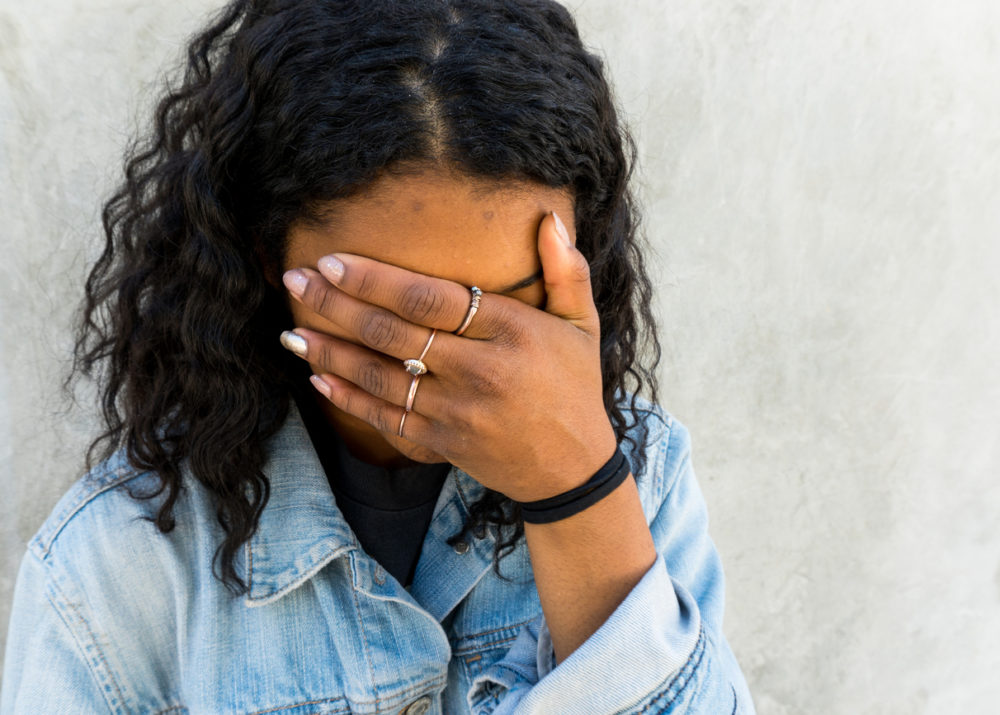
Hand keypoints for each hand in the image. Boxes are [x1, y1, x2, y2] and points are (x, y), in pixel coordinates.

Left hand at [280, 212, 616, 502]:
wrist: (572, 467)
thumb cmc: (575, 386)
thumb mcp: (583, 324)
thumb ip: (566, 271)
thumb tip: (549, 218)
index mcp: (510, 332)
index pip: (428, 299)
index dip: (375, 279)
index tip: (334, 261)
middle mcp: (479, 371)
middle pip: (392, 332)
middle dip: (337, 305)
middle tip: (297, 282)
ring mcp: (457, 411)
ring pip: (379, 376)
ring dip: (329, 352)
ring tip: (290, 332)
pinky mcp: (442, 443)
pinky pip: (385, 417)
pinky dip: (348, 398)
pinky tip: (318, 378)